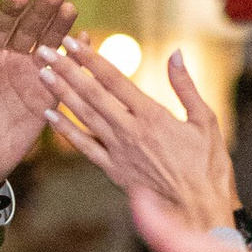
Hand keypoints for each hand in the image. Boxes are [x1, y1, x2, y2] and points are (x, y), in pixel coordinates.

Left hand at [0, 0, 75, 192]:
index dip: (9, 11)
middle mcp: (9, 62)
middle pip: (28, 30)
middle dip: (41, 12)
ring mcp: (29, 78)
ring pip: (48, 46)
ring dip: (59, 27)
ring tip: (71, 8)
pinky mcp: (45, 98)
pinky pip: (61, 74)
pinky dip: (73, 58)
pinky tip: (84, 39)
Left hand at [41, 40, 236, 233]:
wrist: (200, 209)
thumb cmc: (208, 165)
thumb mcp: (206, 120)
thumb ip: (186, 86)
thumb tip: (175, 53)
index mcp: (152, 116)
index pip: (114, 80)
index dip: (90, 59)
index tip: (72, 42)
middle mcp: (130, 131)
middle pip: (92, 95)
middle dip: (67, 70)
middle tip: (45, 51)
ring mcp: (118, 152)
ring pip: (84, 117)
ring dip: (61, 94)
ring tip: (42, 74)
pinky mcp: (113, 171)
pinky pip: (85, 148)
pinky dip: (66, 132)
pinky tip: (49, 116)